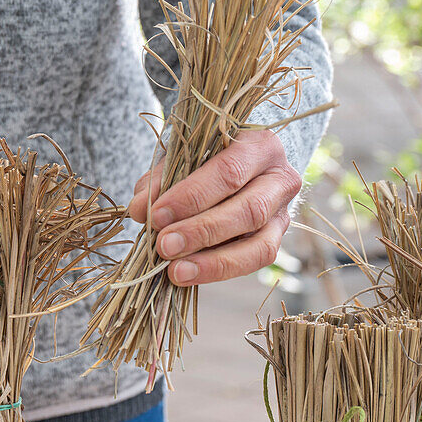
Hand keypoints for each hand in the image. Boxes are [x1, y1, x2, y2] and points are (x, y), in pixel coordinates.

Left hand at [127, 129, 301, 286]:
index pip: (228, 172)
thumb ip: (160, 180)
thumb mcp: (181, 159)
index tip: (156, 216)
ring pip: (259, 245)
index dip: (191, 197)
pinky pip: (254, 261)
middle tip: (163, 245)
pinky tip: (188, 274)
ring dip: (213, 261)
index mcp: (259, 146)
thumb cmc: (205, 159)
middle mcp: (281, 179)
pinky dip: (218, 270)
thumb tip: (139, 209)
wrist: (236, 167)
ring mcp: (283, 213)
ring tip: (175, 271)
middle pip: (248, 210)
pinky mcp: (276, 240)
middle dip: (201, 231)